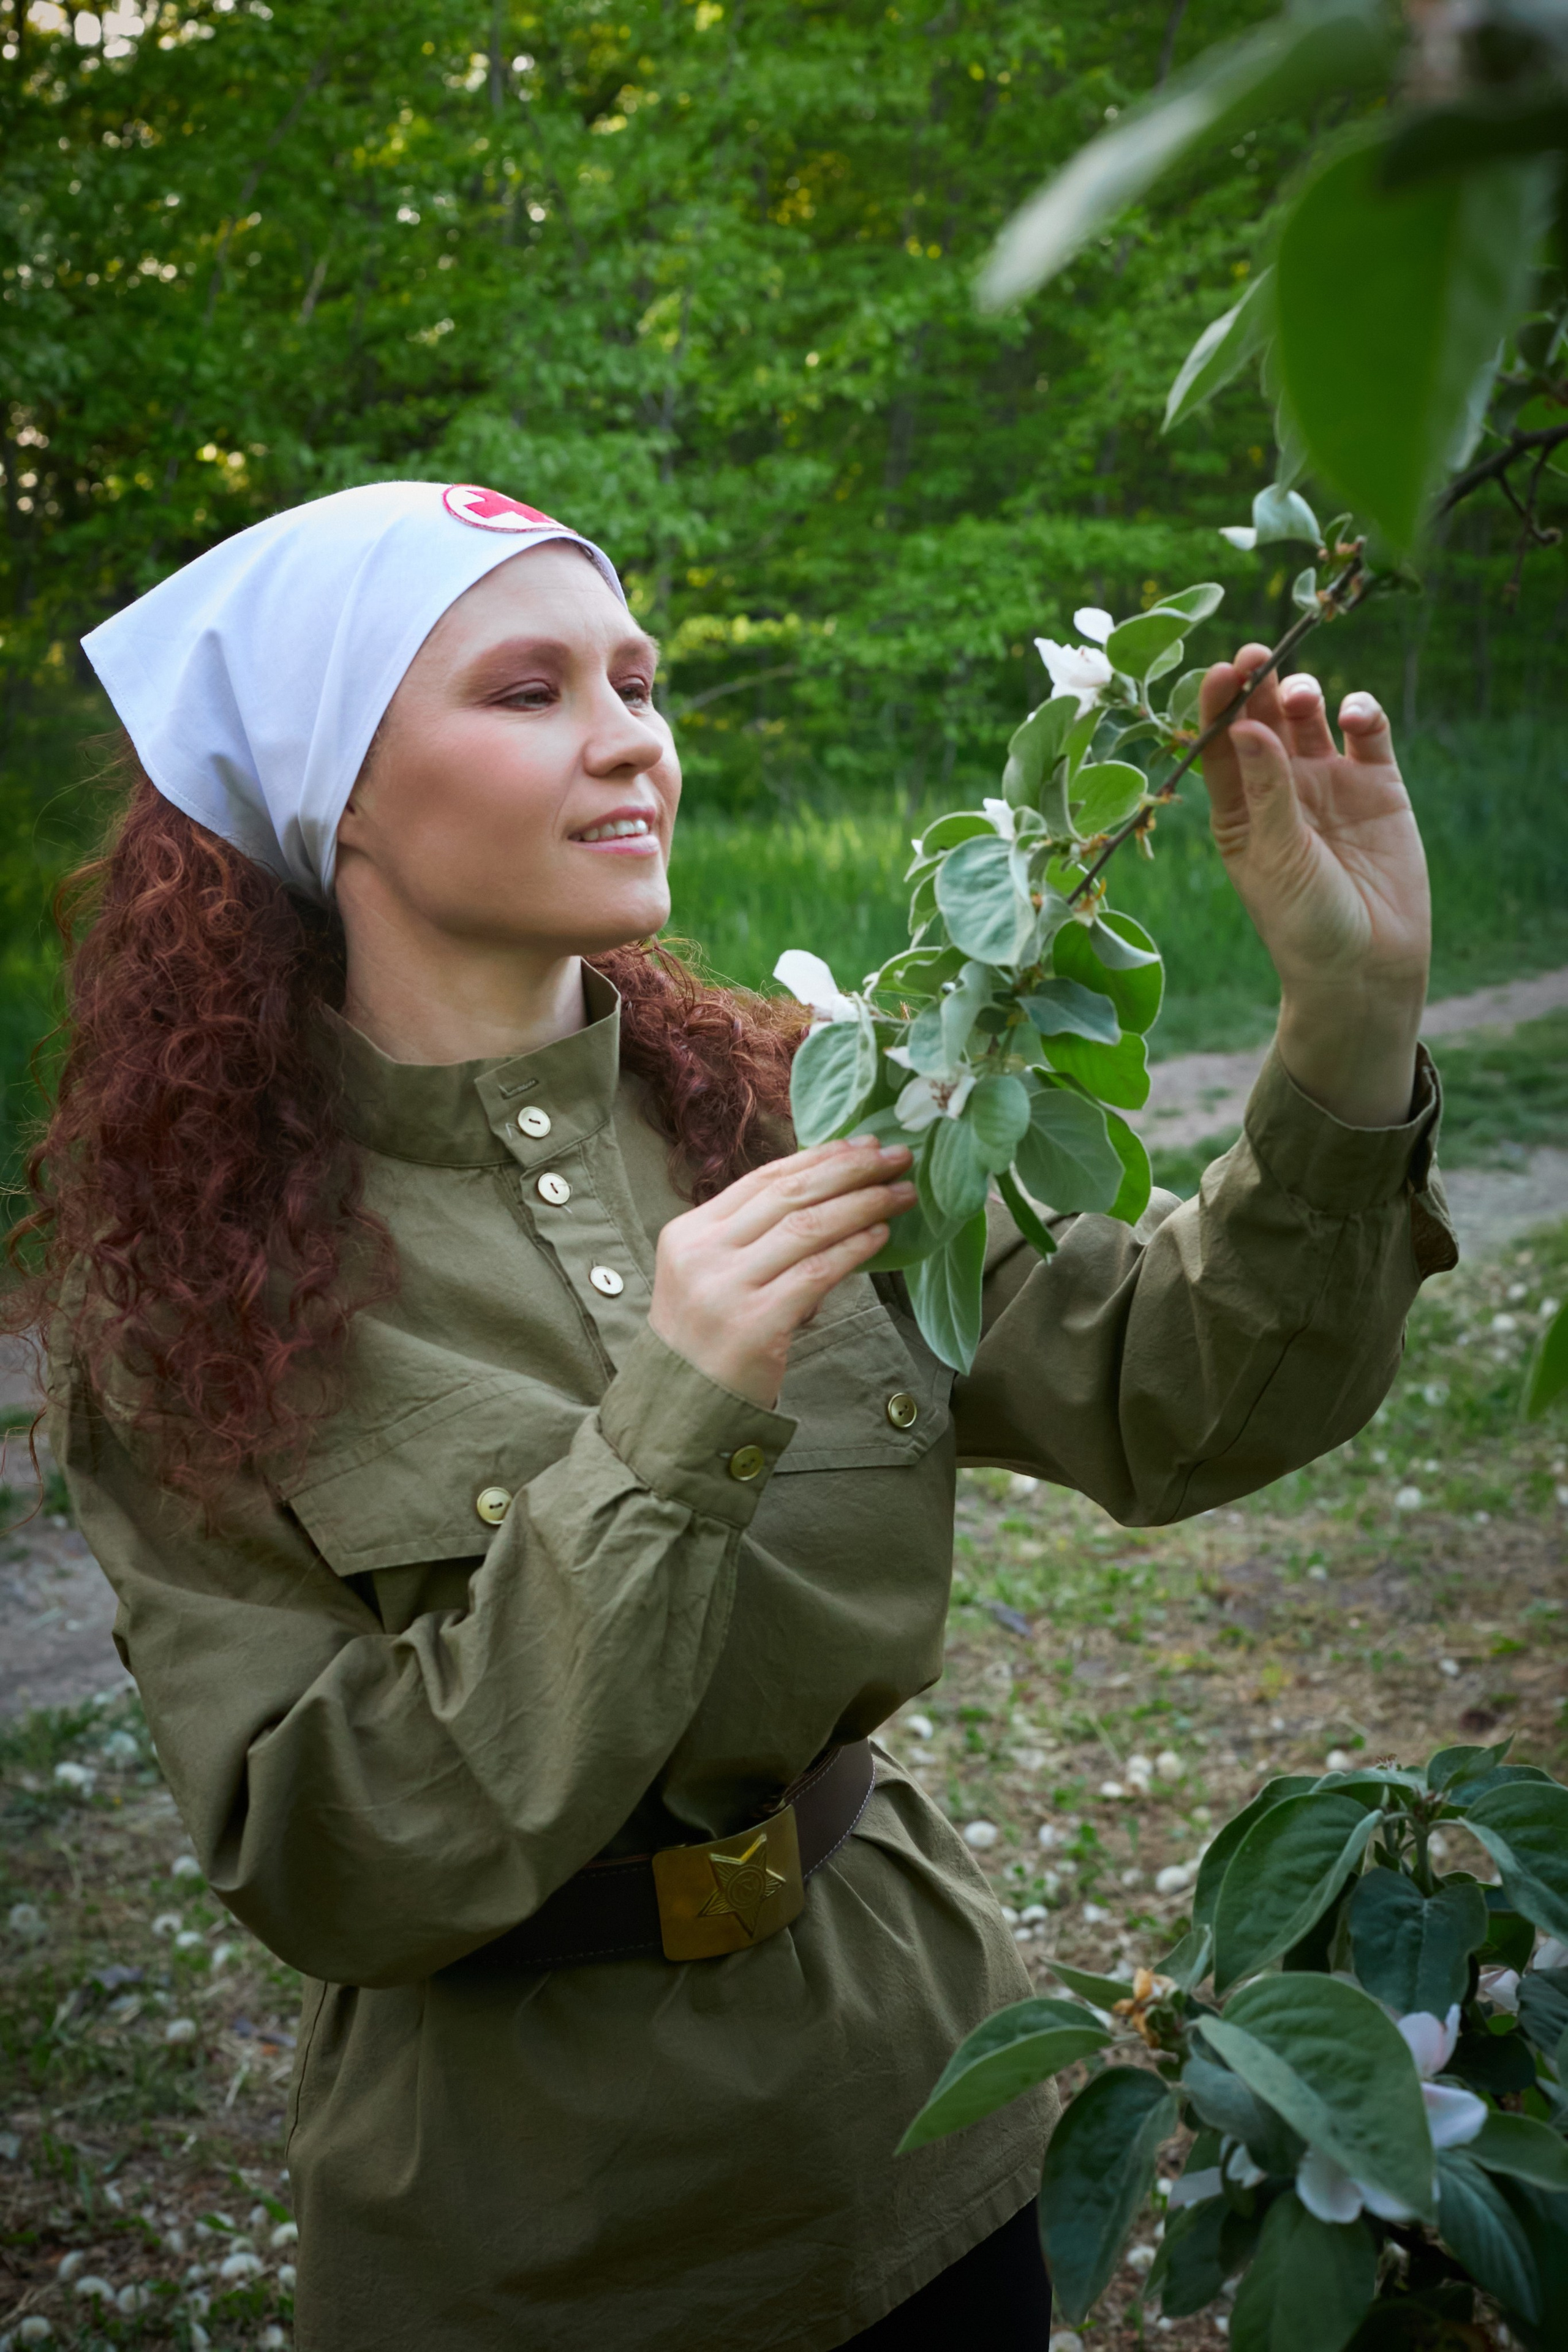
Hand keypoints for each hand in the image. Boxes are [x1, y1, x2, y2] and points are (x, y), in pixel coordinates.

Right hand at [648, 1139, 915, 1407]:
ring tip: (900, 1193)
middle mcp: (703, 1252)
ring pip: (807, 1227)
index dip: (817, 1158)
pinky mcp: (756, 1323)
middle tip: (895, 1156)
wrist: (682, 1409)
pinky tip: (881, 1235)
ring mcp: (726, 1287)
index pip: (761, 1180)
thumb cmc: (707, 1341)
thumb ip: (754, 1239)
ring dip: (862, 1204)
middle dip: (849, 1170)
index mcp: (689, 1232)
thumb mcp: (712, 1276)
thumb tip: (832, 1196)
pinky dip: (854, 1248)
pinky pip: (817, 1272)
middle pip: (789, 1195)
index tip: (861, 1145)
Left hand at [1200, 649, 1430, 1126]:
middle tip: (1256, 656)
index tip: (1219, 671)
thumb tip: (1243, 726)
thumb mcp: (1276, 858)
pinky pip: (1366, 733)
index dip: (1217, 705)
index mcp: (1237, 809)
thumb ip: (1266, 790)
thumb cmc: (1304, 923)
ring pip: (1311, 717)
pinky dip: (1361, 712)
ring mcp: (1329, 783)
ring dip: (1304, 693)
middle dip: (1257, 685)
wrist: (1368, 967)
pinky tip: (1353, 716)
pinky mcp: (1377, 784)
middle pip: (1262, 719)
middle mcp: (1279, 788)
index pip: (1219, 745)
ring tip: (1301, 695)